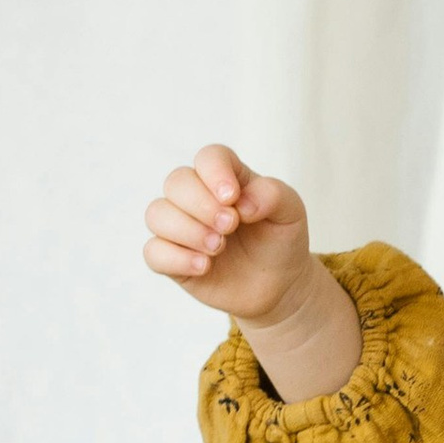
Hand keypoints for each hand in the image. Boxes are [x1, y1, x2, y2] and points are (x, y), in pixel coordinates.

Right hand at [142, 144, 320, 324]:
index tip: (232, 198)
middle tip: (230, 227)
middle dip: (202, 205)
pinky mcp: (172, 258)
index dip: (215, 173)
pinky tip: (204, 266)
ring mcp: (180, 227)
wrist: (280, 285)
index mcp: (226, 178)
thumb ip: (272, 195)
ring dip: (187, 230)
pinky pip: (153, 252)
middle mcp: (196, 197)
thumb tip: (242, 203)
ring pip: (157, 214)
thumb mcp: (291, 212)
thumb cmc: (281, 240)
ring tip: (219, 248)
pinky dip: (176, 258)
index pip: (209, 157)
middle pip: (176, 182)